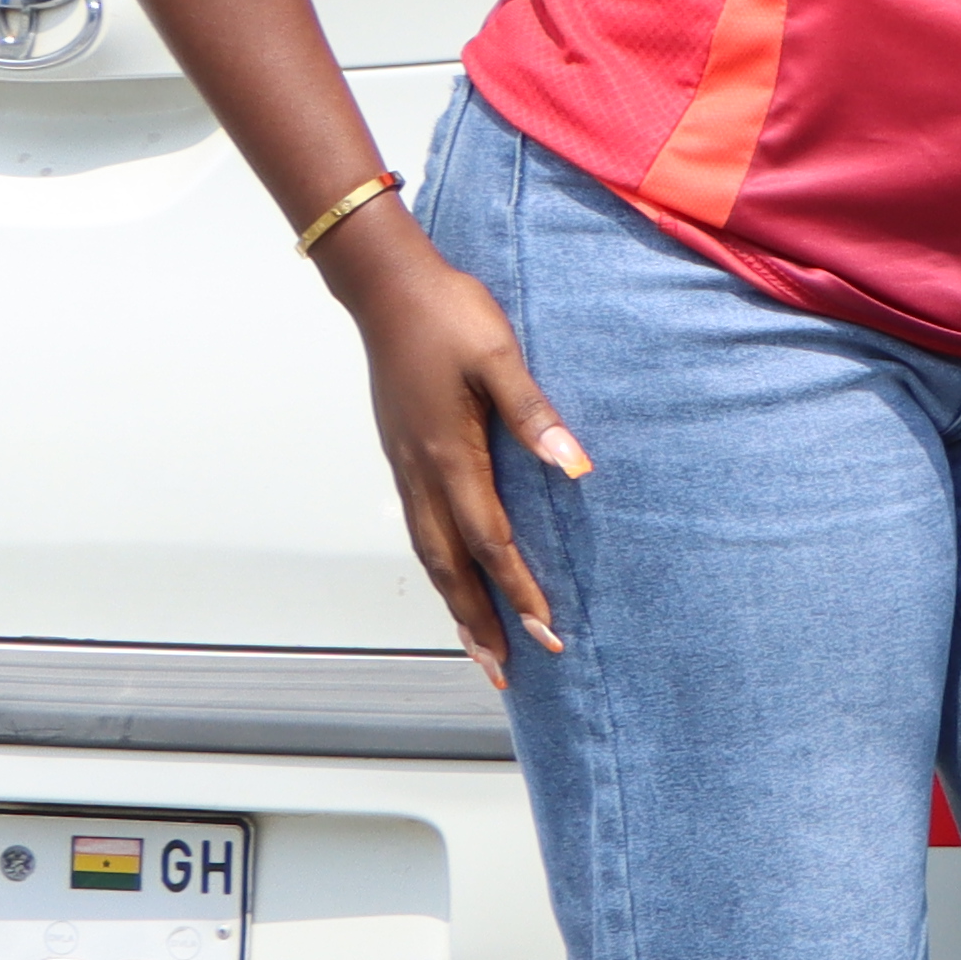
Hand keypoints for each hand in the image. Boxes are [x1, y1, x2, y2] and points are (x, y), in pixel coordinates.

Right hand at [322, 219, 582, 682]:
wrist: (385, 286)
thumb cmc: (448, 314)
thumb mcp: (500, 357)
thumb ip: (535, 414)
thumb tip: (575, 467)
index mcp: (448, 455)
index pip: (490, 542)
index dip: (519, 592)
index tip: (548, 634)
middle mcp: (420, 472)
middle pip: (449, 567)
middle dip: (478, 622)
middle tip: (504, 673)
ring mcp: (405, 466)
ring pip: (428, 554)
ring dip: (454, 603)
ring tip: (477, 646)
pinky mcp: (401, 454)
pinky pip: (419, 528)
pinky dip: (438, 567)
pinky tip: (452, 578)